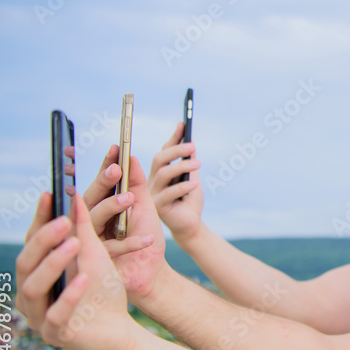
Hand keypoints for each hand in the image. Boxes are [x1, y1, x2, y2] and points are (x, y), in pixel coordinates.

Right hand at [17, 195, 138, 349]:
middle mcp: (29, 294)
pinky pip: (56, 315)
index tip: (50, 195)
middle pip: (25, 263)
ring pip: (33, 287)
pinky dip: (69, 296)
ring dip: (54, 264)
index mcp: (36, 273)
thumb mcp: (95, 256)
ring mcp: (38, 316)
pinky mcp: (55, 335)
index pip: (31, 243)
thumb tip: (74, 196)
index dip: (39, 220)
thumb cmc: (104, 290)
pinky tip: (83, 280)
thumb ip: (84, 230)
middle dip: (44, 240)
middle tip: (65, 222)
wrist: (120, 328)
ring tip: (75, 245)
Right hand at [81, 148, 165, 299]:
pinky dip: (130, 241)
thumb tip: (131, 157)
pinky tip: (148, 237)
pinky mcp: (98, 260)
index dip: (105, 166)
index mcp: (101, 208)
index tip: (115, 148)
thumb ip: (138, 186)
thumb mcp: (145, 210)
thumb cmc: (145, 240)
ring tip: (130, 198)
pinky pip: (110, 247)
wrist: (153, 273)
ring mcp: (91, 241)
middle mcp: (90, 222)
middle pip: (89, 199)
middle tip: (117, 169)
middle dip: (102, 182)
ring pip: (92, 219)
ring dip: (111, 207)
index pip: (100, 185)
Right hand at [148, 123, 202, 243]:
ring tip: (198, 164)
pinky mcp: (158, 206)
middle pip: (159, 159)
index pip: (164, 151)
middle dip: (176, 150)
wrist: (190, 225)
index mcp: (158, 173)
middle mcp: (151, 181)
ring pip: (163, 174)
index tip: (183, 124)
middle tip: (192, 146)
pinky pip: (169, 193)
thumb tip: (190, 142)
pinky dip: (183, 187)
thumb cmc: (189, 201)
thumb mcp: (191, 178)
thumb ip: (188, 163)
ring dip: (182, 166)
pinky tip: (195, 185)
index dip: (173, 138)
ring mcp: (152, 194)